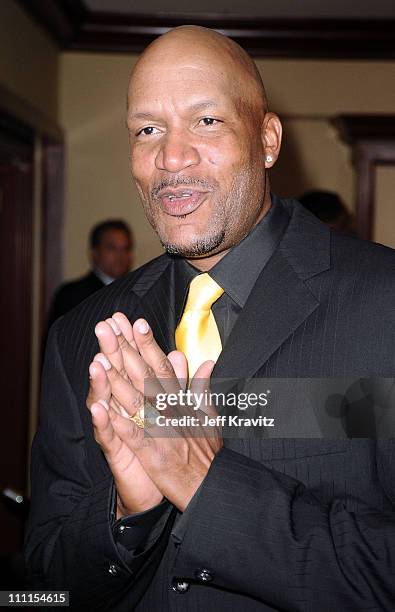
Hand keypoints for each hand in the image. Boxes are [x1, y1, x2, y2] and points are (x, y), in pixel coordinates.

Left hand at [94, 312, 222, 511]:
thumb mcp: (210, 414)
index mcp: (181, 400)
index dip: (148, 343)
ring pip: (133, 399)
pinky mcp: (150, 452)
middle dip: (124, 349)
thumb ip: (203, 387)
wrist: (212, 485)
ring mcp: (159, 430)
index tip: (136, 323)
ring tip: (98, 356)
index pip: (162, 366)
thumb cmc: (209, 452)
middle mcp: (169, 410)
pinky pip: (130, 433)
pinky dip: (115, 420)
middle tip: (108, 327)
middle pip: (143, 374)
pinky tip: (100, 406)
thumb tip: (207, 363)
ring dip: (114, 377)